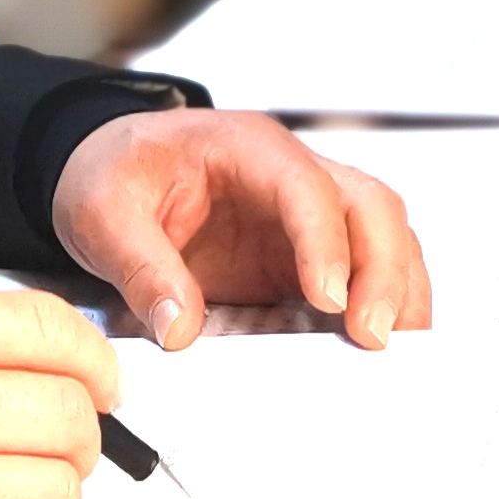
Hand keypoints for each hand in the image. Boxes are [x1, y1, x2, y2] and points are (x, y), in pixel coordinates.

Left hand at [51, 109, 429, 351]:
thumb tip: (180, 330)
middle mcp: (292, 174)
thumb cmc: (112, 173)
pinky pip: (363, 277)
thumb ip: (138, 267)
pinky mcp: (304, 257)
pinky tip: (368, 350)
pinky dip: (378, 309)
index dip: (326, 243)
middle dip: (384, 271)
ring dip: (396, 293)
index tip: (329, 300)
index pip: (308, 187)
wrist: (107, 169)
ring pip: (385, 239)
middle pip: (372, 207)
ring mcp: (307, 217)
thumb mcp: (102, 212)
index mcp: (246, 148)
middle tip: (371, 337)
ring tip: (385, 351)